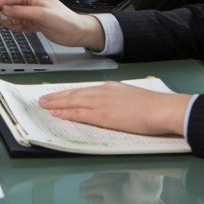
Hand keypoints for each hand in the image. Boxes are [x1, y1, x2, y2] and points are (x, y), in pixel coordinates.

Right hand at [0, 0, 105, 49]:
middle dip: (2, 4)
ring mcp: (33, 13)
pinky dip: (13, 25)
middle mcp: (33, 2)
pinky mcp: (34, 24)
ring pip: (14, 11)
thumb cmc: (64, 20)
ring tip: (1, 21)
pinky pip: (19, 22)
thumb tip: (4, 8)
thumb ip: (22, 10)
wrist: (76, 34)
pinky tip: (10, 27)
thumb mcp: (41, 14)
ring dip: (6, 16)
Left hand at [39, 82, 191, 136]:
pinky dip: (67, 113)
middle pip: (73, 94)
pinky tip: (58, 114)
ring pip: (72, 102)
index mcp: (109, 87)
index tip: (57, 95)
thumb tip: (109, 107)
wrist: (161, 109)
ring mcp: (101, 103)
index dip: (67, 93)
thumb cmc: (152, 106)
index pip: (82, 90)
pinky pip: (79, 114)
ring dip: (56, 104)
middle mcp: (102, 92)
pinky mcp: (103, 116)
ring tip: (44, 106)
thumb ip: (116, 100)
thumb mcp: (129, 96)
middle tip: (42, 100)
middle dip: (56, 97)